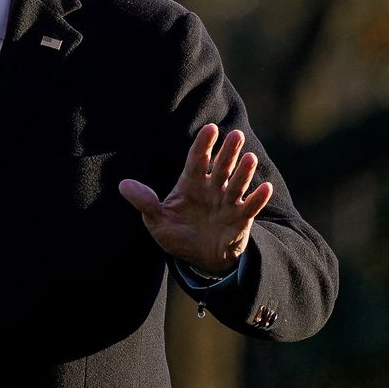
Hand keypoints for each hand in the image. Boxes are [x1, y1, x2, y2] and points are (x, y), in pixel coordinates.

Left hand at [118, 124, 272, 275]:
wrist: (199, 259)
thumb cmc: (178, 234)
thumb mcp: (157, 221)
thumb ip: (144, 202)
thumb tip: (123, 185)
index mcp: (191, 184)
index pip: (197, 160)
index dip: (203, 145)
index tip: (210, 129)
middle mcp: (212, 189)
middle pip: (221, 167)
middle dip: (228, 152)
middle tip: (235, 134)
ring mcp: (227, 203)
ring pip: (237, 184)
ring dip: (244, 171)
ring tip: (249, 157)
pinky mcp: (240, 220)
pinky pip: (250, 207)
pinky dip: (258, 198)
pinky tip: (265, 188)